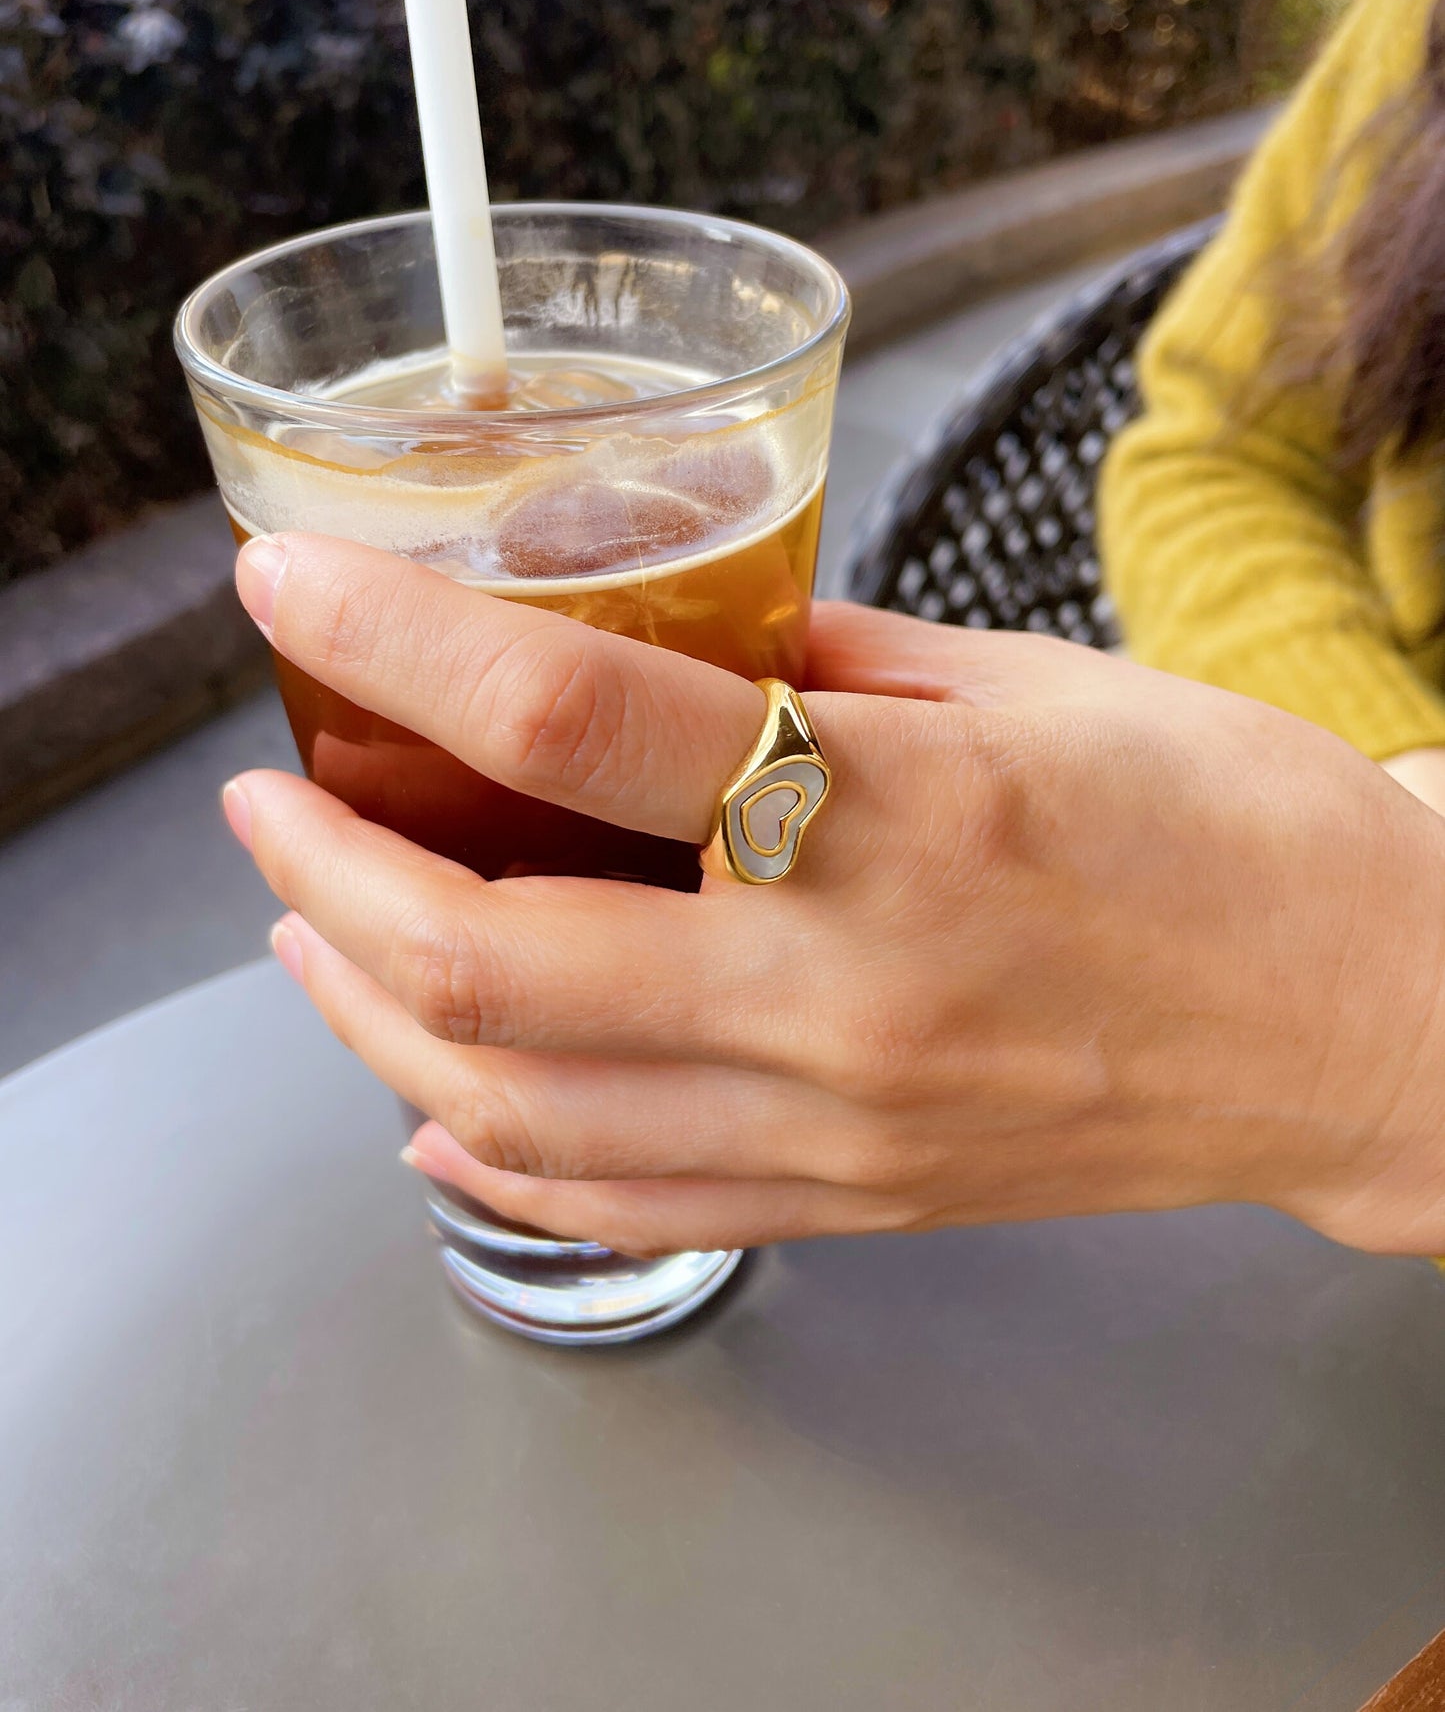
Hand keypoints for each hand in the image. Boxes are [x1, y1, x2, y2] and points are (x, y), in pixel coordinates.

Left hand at [223, 533, 1444, 1258]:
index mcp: (896, 809)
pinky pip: (617, 1204)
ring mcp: (838, 1121)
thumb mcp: (1029, 684)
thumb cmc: (1233, 830)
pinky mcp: (855, 1199)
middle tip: (269, 798)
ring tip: (314, 931)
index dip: (390, 635)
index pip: (570, 720)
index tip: (293, 585)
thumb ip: (824, 667)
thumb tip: (677, 642)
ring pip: (513, 1107)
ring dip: (369, 1012)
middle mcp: (842, 987)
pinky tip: (432, 1101)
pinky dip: (487, 1153)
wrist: (1369, 1024)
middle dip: (323, 870)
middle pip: (484, 957)